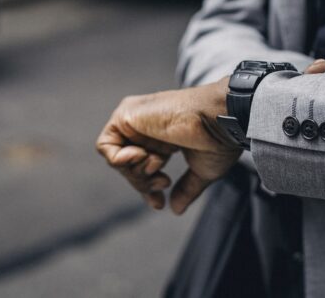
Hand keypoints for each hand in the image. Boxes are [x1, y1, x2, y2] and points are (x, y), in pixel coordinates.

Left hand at [96, 78, 240, 214]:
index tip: (159, 204)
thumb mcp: (201, 170)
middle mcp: (147, 127)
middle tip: (163, 183)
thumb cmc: (217, 140)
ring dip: (136, 171)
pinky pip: (105, 146)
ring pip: (116, 159)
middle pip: (128, 167)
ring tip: (157, 165)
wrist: (219, 120)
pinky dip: (120, 159)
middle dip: (143, 183)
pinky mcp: (125, 114)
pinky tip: (141, 156)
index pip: (142, 167)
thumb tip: (175, 209)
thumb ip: (186, 188)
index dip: (147, 188)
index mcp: (164, 138)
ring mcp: (135, 120)